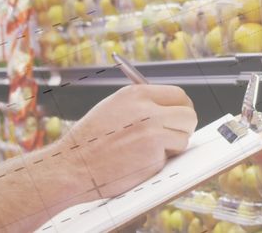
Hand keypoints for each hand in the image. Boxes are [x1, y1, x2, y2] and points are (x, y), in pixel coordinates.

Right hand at [48, 85, 197, 200]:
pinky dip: (159, 162)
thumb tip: (169, 109)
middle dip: (184, 128)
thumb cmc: (89, 142)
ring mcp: (153, 131)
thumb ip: (141, 105)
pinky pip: (170, 157)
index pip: (178, 94)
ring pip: (184, 137)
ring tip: (146, 152)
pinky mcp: (154, 153)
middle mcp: (148, 109)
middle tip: (174, 138)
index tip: (180, 117)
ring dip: (172, 147)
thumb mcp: (113, 108)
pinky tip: (137, 163)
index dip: (182, 108)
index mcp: (137, 94)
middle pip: (189, 115)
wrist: (72, 166)